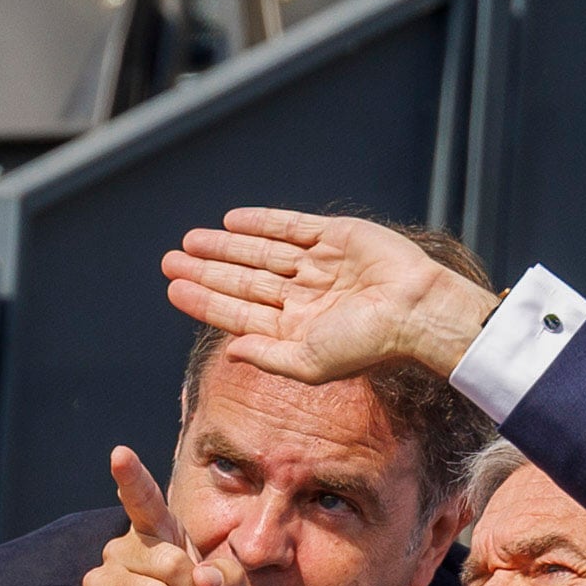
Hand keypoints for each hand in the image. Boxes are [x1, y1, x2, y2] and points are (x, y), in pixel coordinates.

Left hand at [163, 210, 494, 384]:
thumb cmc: (368, 344)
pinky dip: (262, 223)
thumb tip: (228, 350)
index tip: (173, 289)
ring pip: (260, 253)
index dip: (204, 301)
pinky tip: (231, 222)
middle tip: (169, 261)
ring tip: (190, 241)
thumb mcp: (310, 363)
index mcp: (296, 329)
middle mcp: (304, 296)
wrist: (415, 309)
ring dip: (225, 247)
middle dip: (206, 271)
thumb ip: (268, 356)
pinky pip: (291, 226)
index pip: (239, 312)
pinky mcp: (336, 236)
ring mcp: (319, 265)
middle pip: (243, 280)